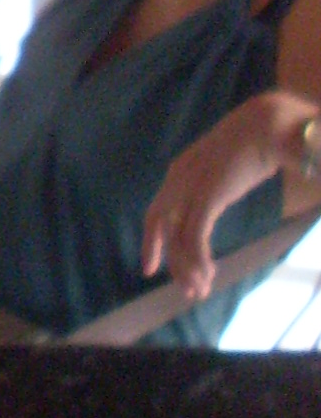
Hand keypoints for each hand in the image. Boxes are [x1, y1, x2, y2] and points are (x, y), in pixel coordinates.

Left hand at [141, 93, 307, 302]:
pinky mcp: (208, 197)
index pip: (156, 213)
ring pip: (179, 238)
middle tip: (186, 290)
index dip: (152, 242)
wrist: (268, 126)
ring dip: (190, 268)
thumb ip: (215, 183)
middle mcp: (178, 180)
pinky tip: (209, 275)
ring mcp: (191, 188)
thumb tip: (218, 196)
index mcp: (179, 172)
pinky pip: (196, 237)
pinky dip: (200, 260)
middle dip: (172, 262)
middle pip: (162, 229)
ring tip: (202, 290)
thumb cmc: (254, 144)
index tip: (150, 268)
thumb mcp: (224, 167)